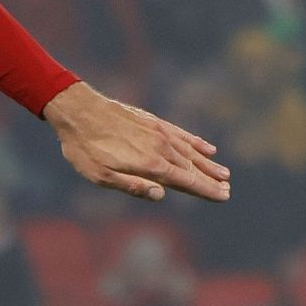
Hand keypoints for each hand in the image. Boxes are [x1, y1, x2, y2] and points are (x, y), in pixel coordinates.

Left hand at [43, 82, 230, 202]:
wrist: (77, 109)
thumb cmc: (84, 147)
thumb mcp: (100, 175)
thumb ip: (132, 186)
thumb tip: (161, 195)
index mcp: (149, 164)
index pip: (186, 181)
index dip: (206, 190)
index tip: (223, 197)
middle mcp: (159, 147)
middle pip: (191, 167)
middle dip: (210, 180)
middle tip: (228, 190)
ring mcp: (157, 132)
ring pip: (189, 151)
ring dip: (207, 163)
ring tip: (224, 173)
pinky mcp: (152, 121)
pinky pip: (180, 133)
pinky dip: (195, 141)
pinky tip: (206, 147)